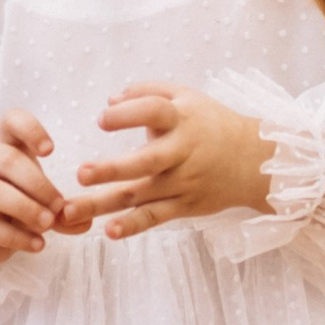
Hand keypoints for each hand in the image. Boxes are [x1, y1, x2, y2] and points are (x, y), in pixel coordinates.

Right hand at [0, 110, 82, 270]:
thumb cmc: (12, 205)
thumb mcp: (40, 201)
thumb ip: (61, 209)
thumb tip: (85, 220)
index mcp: (4, 147)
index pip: (11, 121)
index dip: (30, 129)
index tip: (51, 151)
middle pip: (6, 159)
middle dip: (37, 183)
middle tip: (58, 205)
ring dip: (25, 208)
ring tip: (47, 225)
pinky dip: (16, 237)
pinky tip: (36, 244)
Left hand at [79, 83, 272, 235]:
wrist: (254, 162)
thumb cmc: (211, 124)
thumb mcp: (186, 97)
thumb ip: (148, 92)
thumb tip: (109, 100)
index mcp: (182, 119)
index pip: (154, 113)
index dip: (128, 115)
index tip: (101, 119)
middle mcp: (182, 152)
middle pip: (145, 162)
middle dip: (112, 170)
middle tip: (80, 174)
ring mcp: (182, 182)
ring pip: (140, 195)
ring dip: (104, 204)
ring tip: (70, 211)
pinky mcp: (183, 205)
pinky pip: (155, 217)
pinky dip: (132, 226)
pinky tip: (108, 231)